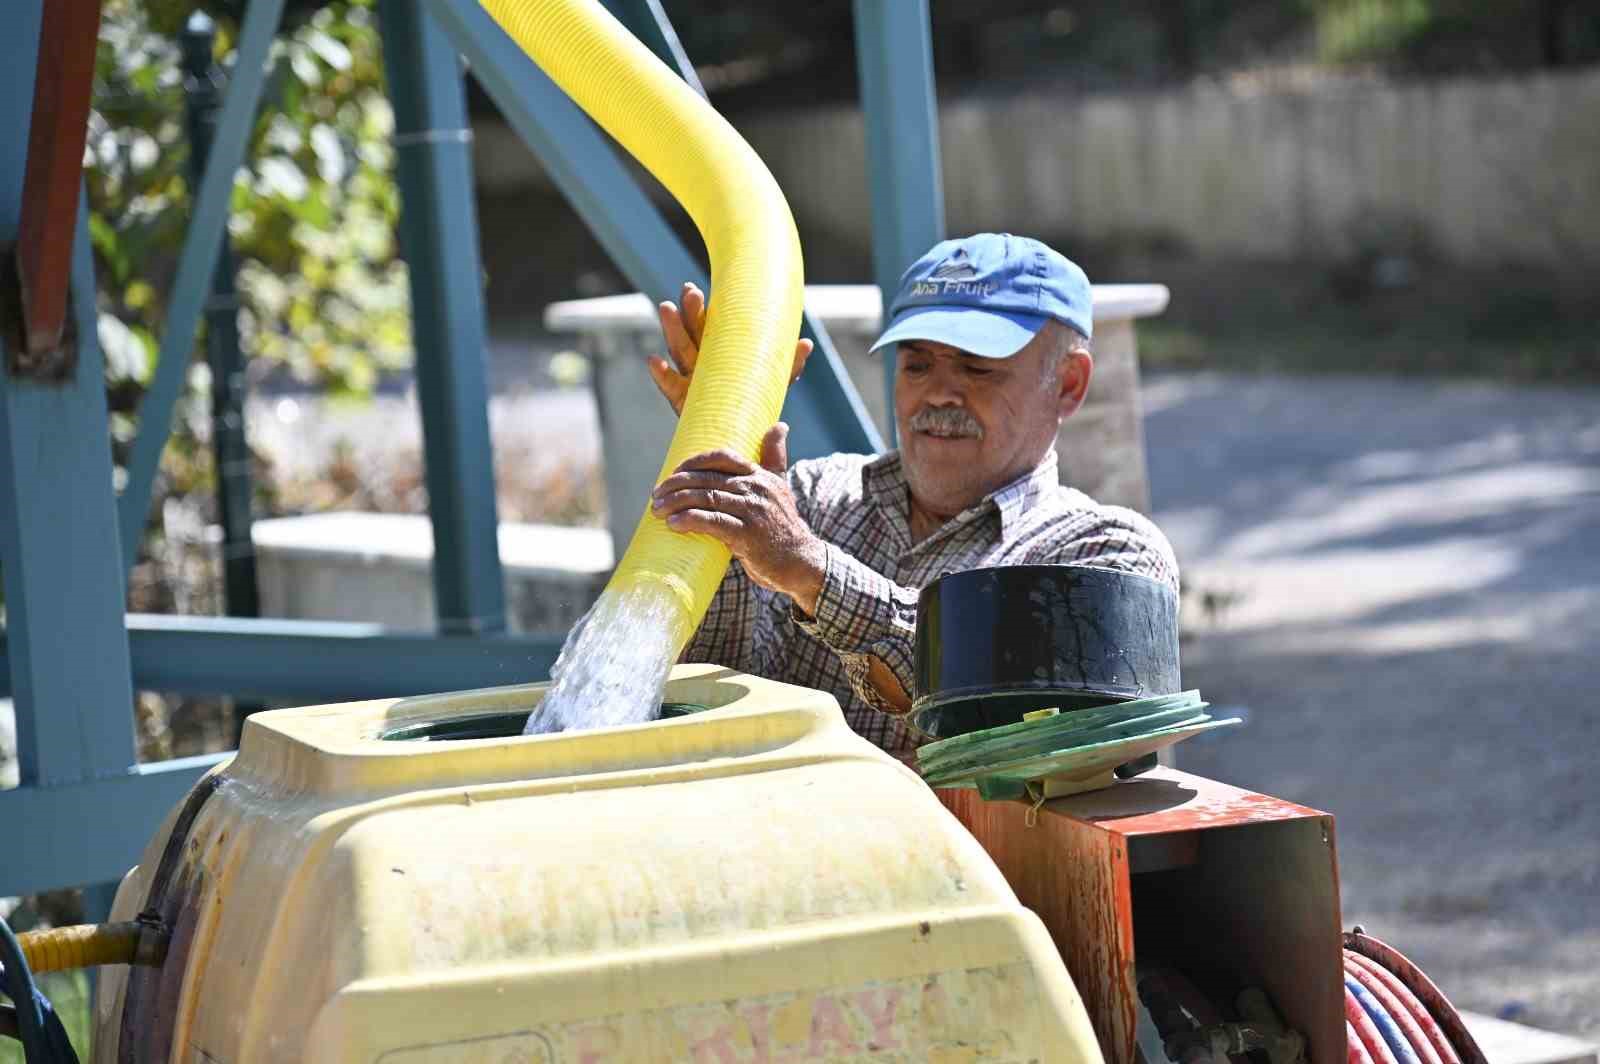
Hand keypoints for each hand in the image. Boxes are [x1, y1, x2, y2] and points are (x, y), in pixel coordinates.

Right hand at [647, 281, 814, 415]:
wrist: (742, 437)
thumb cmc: (755, 404)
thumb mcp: (774, 382)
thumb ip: (788, 365)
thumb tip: (805, 343)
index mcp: (721, 351)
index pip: (709, 325)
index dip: (700, 308)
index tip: (693, 289)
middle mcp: (703, 362)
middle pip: (694, 333)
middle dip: (690, 313)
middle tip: (690, 292)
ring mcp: (692, 381)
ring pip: (681, 352)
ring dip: (673, 331)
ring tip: (666, 309)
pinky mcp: (684, 402)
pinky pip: (671, 387)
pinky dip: (662, 375)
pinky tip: (654, 361)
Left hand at [650, 422, 825, 615]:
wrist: (801, 561)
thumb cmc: (784, 525)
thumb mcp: (780, 487)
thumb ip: (775, 458)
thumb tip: (780, 425)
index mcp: (760, 475)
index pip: (722, 457)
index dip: (693, 462)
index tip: (674, 473)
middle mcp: (756, 488)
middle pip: (706, 478)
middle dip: (675, 485)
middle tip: (656, 495)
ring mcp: (752, 511)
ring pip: (705, 498)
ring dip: (676, 503)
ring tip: (658, 510)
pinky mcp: (748, 535)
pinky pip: (712, 522)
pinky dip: (689, 520)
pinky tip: (674, 523)